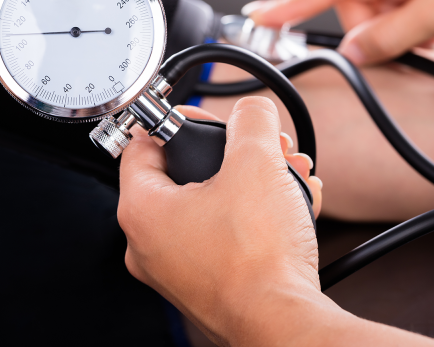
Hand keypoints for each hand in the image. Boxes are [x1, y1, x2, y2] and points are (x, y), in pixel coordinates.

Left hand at [118, 97, 322, 344]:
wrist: (283, 324)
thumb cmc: (257, 258)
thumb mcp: (256, 163)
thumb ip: (251, 120)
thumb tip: (252, 109)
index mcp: (141, 210)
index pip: (142, 145)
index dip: (178, 122)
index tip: (204, 117)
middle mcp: (149, 245)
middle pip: (185, 176)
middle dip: (233, 156)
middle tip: (263, 150)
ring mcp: (177, 271)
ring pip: (211, 207)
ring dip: (252, 185)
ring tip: (288, 177)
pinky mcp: (207, 287)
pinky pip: (225, 237)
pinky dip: (255, 218)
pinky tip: (291, 208)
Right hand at [245, 0, 433, 64]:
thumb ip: (385, 37)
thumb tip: (354, 52)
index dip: (291, 5)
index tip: (261, 16)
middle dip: (375, 27)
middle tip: (402, 42)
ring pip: (379, 4)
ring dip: (398, 26)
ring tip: (433, 31)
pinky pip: (401, 0)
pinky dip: (413, 19)